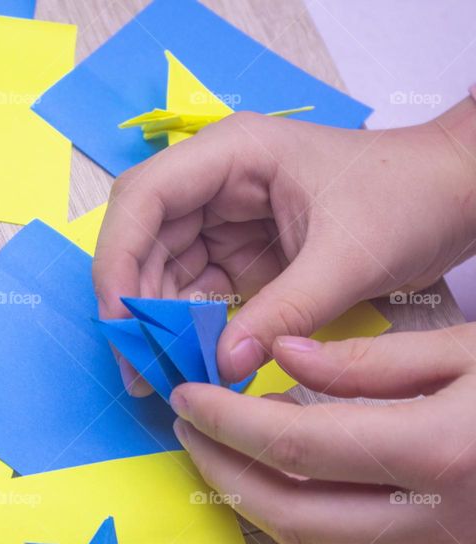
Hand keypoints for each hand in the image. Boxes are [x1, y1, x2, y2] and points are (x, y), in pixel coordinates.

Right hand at [93, 99, 475, 394]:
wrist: (454, 197)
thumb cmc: (408, 200)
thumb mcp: (347, 258)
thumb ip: (283, 312)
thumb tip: (221, 367)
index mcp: (232, 155)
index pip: (144, 198)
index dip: (118, 258)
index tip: (119, 320)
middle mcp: (214, 181)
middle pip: (142, 238)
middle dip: (132, 301)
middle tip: (137, 364)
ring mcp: (223, 216)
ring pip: (161, 268)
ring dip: (155, 320)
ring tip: (162, 371)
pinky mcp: (237, 250)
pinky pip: (194, 288)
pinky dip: (186, 324)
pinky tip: (190, 357)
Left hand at [170, 327, 475, 543]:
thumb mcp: (470, 351)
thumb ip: (372, 361)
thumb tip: (282, 354)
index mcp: (437, 452)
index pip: (298, 447)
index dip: (229, 421)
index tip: (186, 394)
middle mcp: (431, 516)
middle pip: (290, 513)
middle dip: (221, 469)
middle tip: (185, 424)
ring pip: (313, 534)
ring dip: (252, 488)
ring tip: (221, 432)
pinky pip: (343, 532)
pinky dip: (296, 496)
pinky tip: (282, 451)